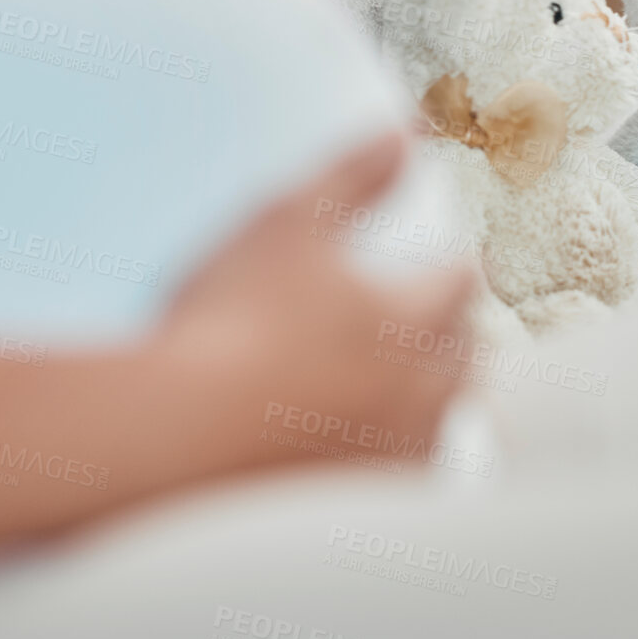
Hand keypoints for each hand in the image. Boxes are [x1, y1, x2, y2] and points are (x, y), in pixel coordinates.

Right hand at [152, 132, 480, 483]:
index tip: (442, 261)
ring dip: (431, 399)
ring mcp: (391, 454)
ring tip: (409, 390)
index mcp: (411, 318)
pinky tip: (366, 457)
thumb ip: (351, 172)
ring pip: (439, 421)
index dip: (448, 266)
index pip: (458, 281)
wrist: (175, 436)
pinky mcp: (357, 506)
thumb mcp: (286, 221)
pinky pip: (396, 479)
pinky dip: (391, 458)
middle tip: (437, 324)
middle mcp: (418, 390)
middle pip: (462, 356)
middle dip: (451, 335)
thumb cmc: (229, 321)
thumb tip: (408, 131)